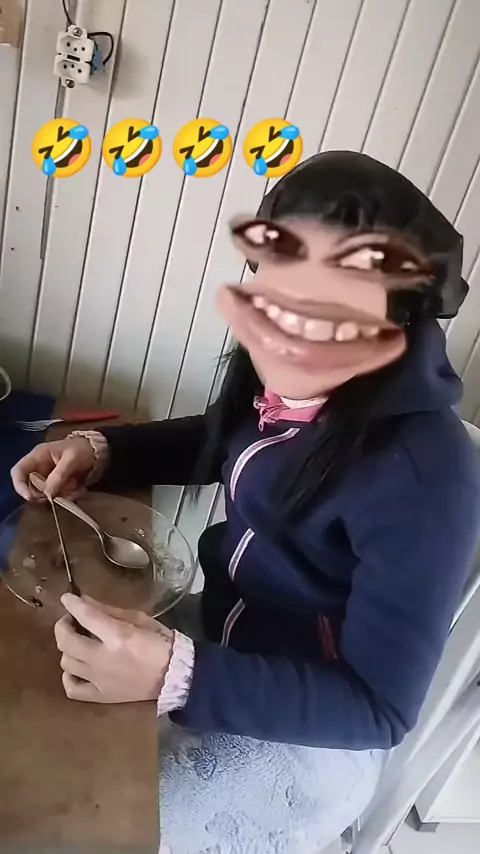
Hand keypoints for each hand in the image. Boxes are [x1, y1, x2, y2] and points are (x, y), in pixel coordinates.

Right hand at [11, 437, 95, 500]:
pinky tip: (80, 489)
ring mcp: (48, 479)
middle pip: (30, 488)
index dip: (20, 485)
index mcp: (38, 456)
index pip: (18, 471)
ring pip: (46, 495)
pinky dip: (69, 496)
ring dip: (60, 496)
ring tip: (76, 488)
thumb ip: (59, 475)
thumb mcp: (72, 459)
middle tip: (58, 497)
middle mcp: (39, 469)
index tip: (30, 498)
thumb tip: (47, 493)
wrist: (99, 451)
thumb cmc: (82, 449)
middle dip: (43, 495)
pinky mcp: (58, 486)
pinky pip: (59, 496)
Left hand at [54, 594, 173, 703]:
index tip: (66, 598)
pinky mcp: (102, 696)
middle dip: (62, 626)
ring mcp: (100, 680)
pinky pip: (72, 689)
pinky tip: (77, 668)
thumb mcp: (139, 619)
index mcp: (118, 636)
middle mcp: (104, 659)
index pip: (86, 616)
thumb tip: (85, 601)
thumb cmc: (159, 642)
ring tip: (77, 643)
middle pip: (67, 641)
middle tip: (70, 621)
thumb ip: (110, 611)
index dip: (72, 604)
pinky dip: (69, 676)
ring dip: (68, 649)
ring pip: (66, 663)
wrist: (174, 675)